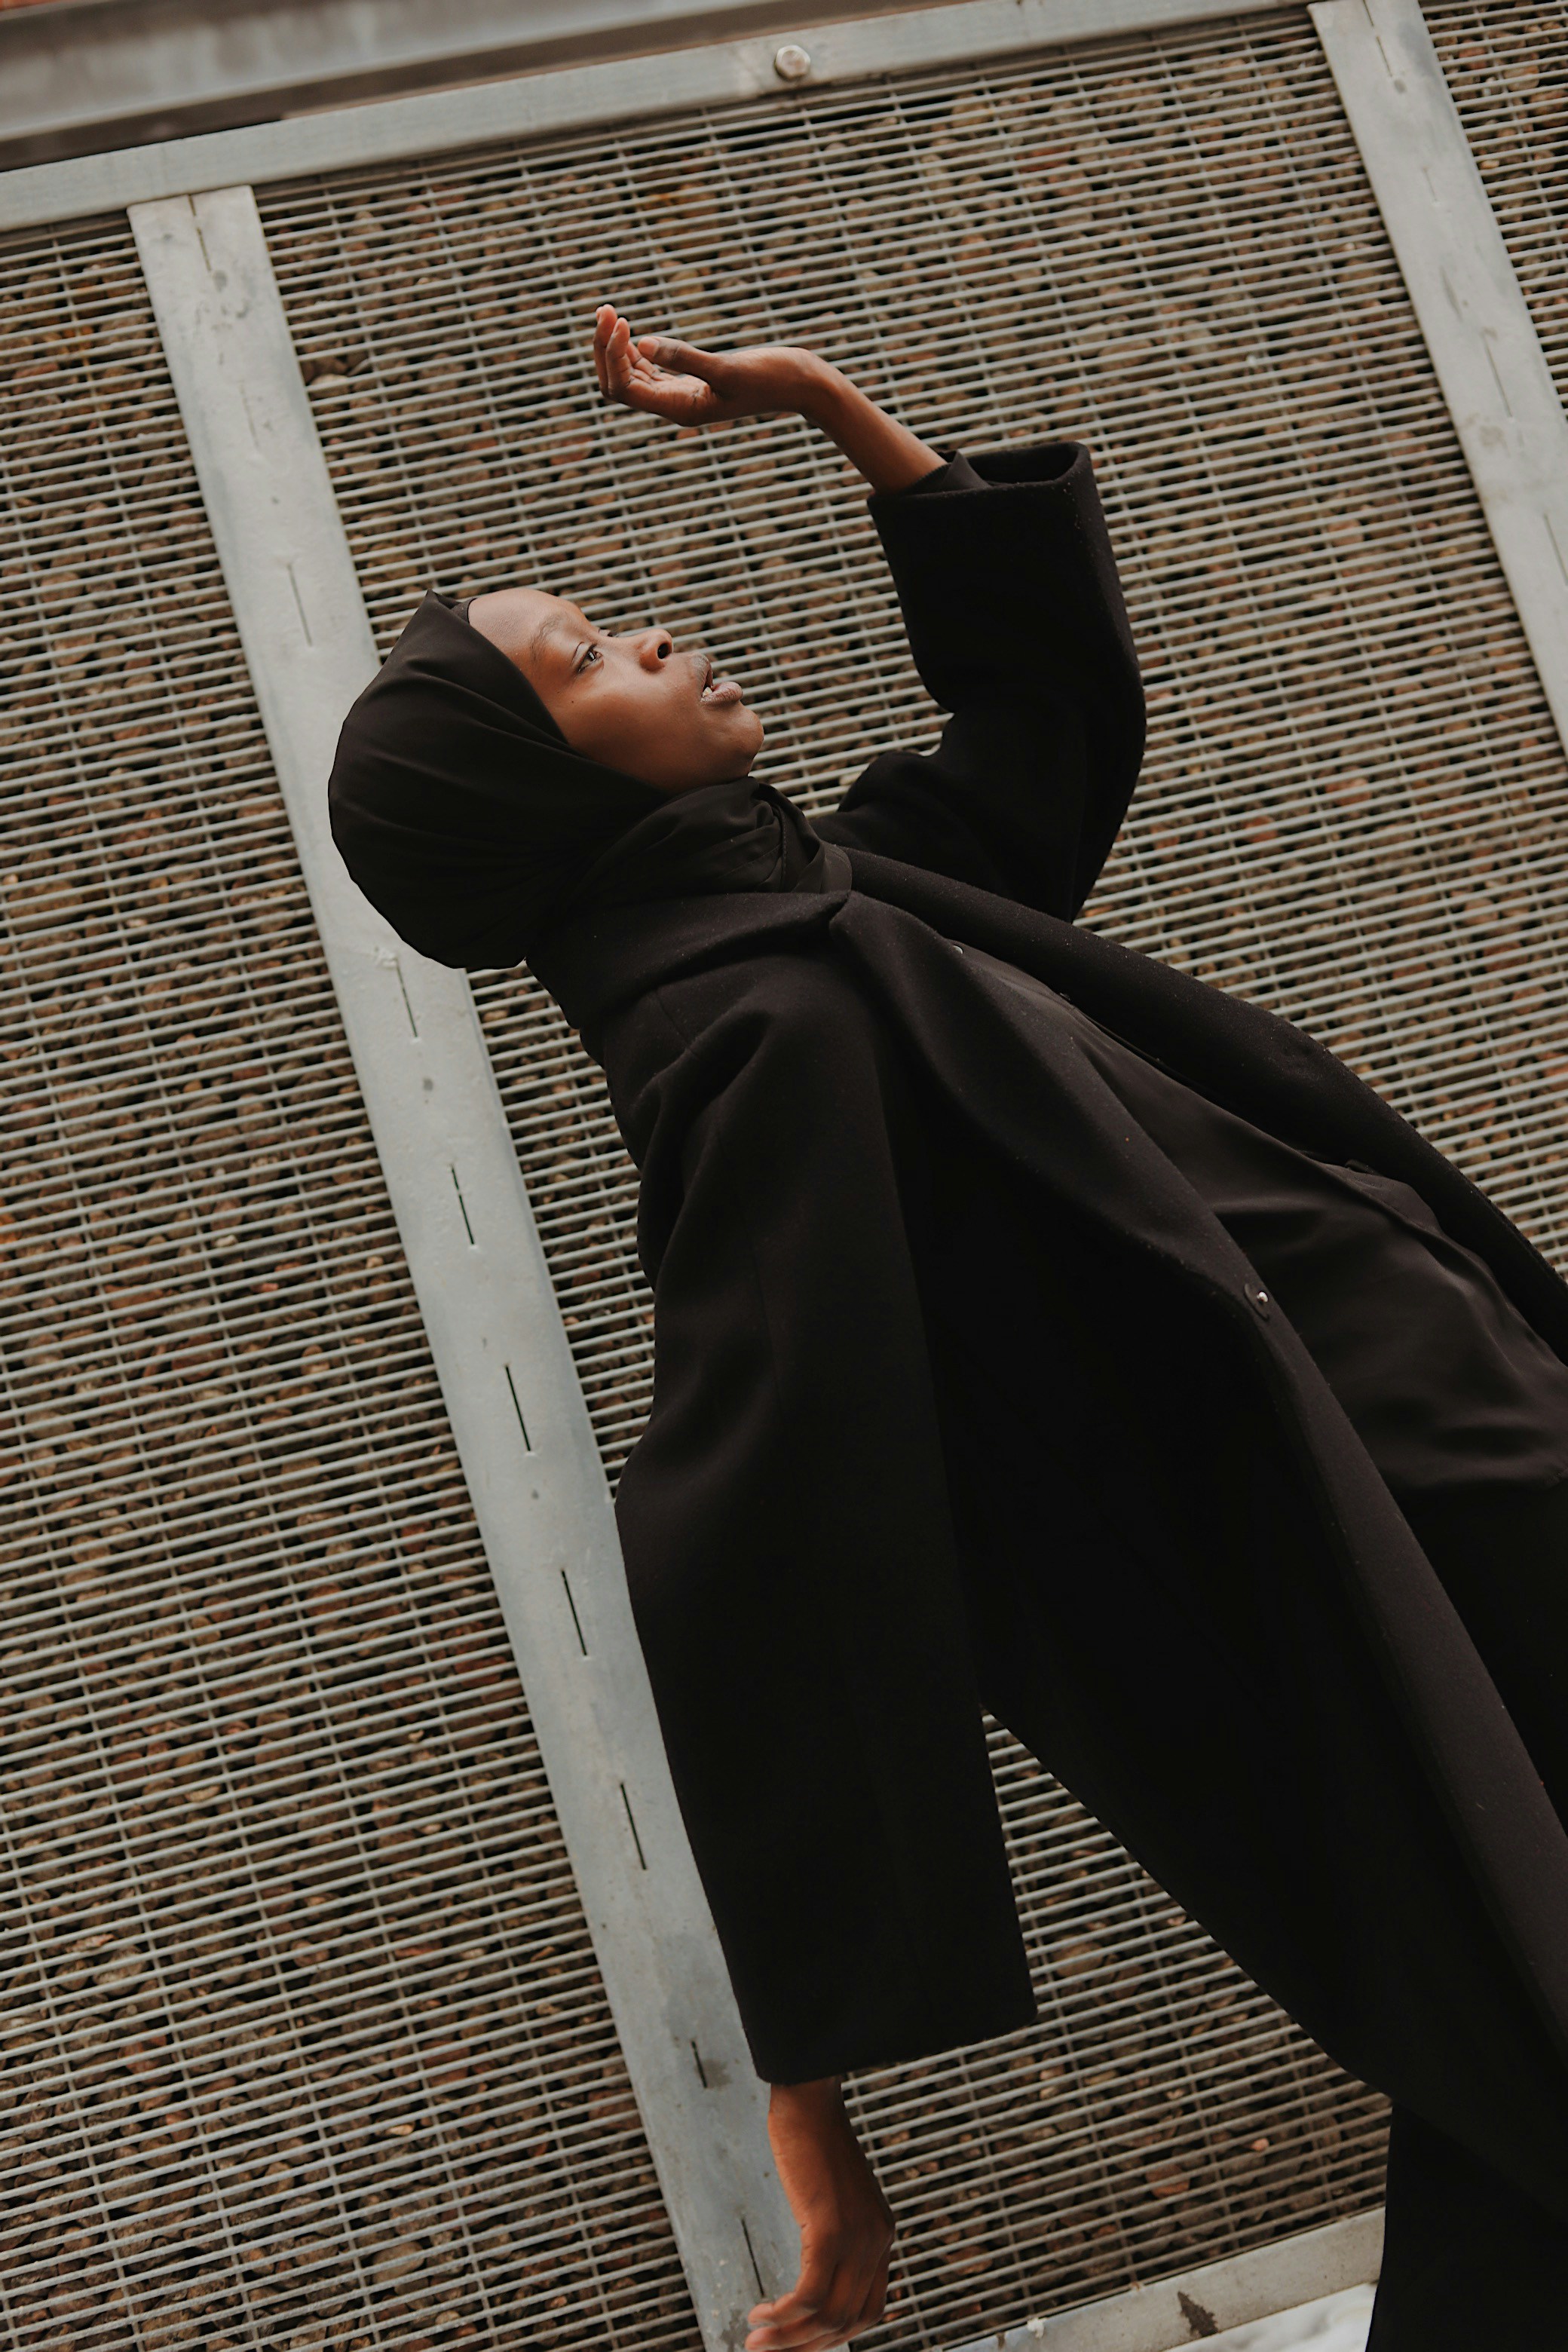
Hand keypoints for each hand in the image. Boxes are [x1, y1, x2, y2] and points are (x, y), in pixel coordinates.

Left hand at [592, 302, 828, 425]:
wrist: (803, 384)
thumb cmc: (772, 378)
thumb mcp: (727, 366)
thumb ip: (683, 357)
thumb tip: (642, 343)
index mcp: (679, 409)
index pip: (623, 389)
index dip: (612, 356)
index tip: (621, 321)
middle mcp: (674, 406)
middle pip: (618, 384)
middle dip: (605, 350)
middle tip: (604, 310)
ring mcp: (681, 394)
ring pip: (631, 375)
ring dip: (615, 346)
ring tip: (607, 311)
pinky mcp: (692, 380)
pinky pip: (649, 369)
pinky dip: (633, 349)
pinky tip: (628, 328)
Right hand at [746, 2078, 894, 2349]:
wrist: (809, 2097)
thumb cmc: (812, 2139)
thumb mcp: (834, 2194)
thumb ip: (835, 2230)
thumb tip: (816, 2268)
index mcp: (882, 2234)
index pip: (869, 2310)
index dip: (834, 2336)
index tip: (798, 2340)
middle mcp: (878, 2241)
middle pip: (848, 2322)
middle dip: (806, 2346)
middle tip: (767, 2351)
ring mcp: (858, 2236)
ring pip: (827, 2317)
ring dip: (788, 2338)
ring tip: (755, 2341)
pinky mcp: (830, 2228)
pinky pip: (809, 2295)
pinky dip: (782, 2315)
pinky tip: (759, 2314)